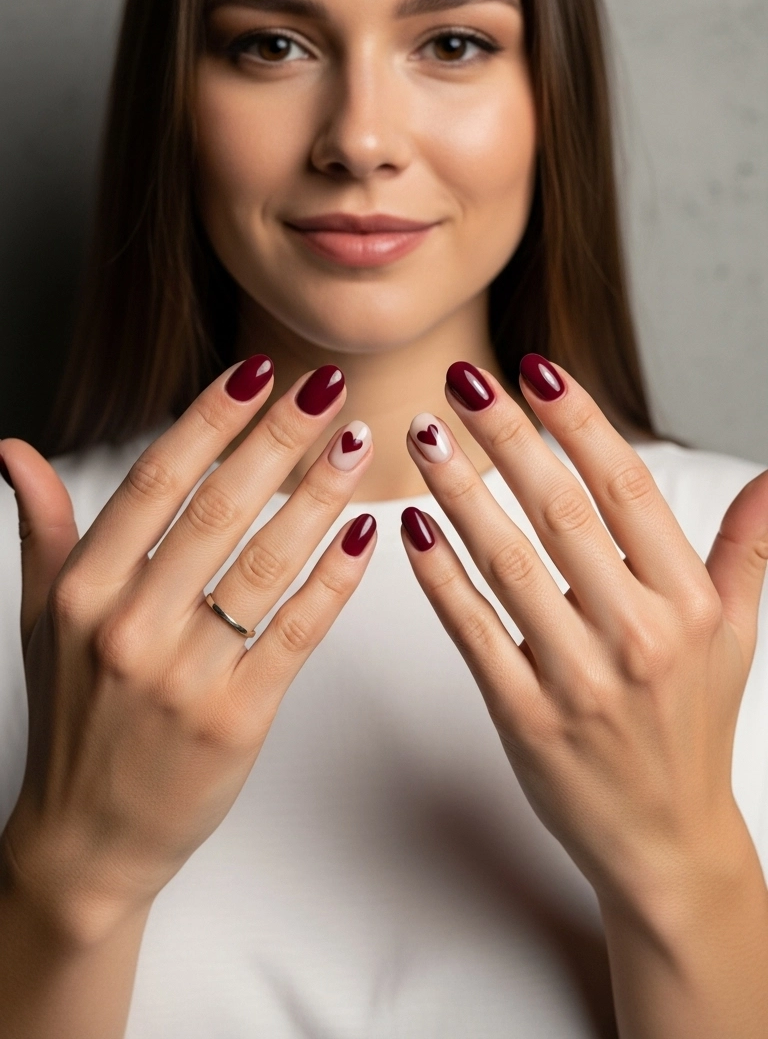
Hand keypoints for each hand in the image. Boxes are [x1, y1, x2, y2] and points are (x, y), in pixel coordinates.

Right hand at [0, 358, 375, 941]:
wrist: (88, 839)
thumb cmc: (75, 716)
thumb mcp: (44, 618)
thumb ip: (44, 528)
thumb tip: (14, 450)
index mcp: (85, 590)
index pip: (155, 481)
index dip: (210, 418)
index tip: (257, 369)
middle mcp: (129, 627)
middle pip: (218, 510)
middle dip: (280, 438)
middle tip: (329, 385)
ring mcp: (183, 676)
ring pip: (264, 564)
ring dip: (319, 496)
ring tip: (358, 442)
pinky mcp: (235, 721)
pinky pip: (295, 633)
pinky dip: (333, 579)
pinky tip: (365, 532)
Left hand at [401, 357, 767, 914]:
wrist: (666, 842)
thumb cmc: (693, 726)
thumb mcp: (736, 634)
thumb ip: (748, 549)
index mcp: (686, 603)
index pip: (625, 489)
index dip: (579, 421)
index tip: (536, 370)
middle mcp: (637, 635)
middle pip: (560, 512)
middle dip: (506, 437)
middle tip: (460, 380)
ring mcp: (579, 681)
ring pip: (509, 564)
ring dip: (459, 493)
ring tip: (423, 435)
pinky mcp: (527, 720)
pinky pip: (473, 633)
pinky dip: (439, 577)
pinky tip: (411, 528)